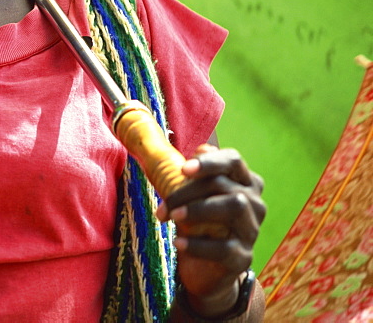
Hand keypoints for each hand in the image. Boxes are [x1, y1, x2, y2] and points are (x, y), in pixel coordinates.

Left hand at [156, 144, 265, 315]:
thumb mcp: (192, 194)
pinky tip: (178, 242)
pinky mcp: (244, 256)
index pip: (233, 160)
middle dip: (188, 191)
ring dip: (198, 210)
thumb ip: (193, 172)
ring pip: (234, 207)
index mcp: (243, 182)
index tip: (183, 169)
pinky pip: (225, 248)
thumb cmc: (197, 221)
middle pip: (225, 185)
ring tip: (173, 216)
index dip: (209, 162)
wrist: (204, 267)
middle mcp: (254, 203)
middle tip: (164, 205)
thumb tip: (199, 149)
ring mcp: (251, 230)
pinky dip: (198, 245)